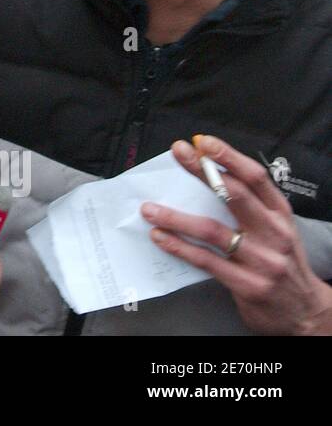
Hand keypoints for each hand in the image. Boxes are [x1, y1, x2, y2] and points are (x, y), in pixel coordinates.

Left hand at [141, 135, 331, 334]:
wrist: (305, 312)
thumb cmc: (281, 263)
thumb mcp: (274, 230)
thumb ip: (246, 208)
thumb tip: (202, 179)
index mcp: (279, 214)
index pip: (255, 178)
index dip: (229, 157)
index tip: (203, 142)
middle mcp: (273, 233)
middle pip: (234, 195)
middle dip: (202, 171)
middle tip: (178, 154)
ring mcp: (261, 260)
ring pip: (212, 230)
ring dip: (176, 217)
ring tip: (150, 208)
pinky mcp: (247, 284)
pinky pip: (206, 261)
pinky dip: (178, 247)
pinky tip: (160, 237)